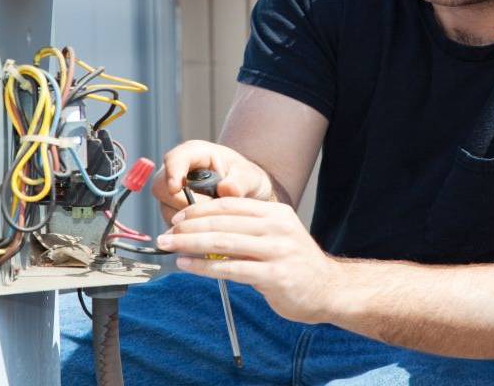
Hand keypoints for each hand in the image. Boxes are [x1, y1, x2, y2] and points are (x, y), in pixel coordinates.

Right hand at [151, 140, 275, 225]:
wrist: (245, 193)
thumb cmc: (245, 179)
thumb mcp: (249, 177)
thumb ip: (240, 182)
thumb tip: (226, 190)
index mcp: (195, 153)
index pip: (174, 159)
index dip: (172, 173)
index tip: (175, 188)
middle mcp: (178, 171)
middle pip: (162, 187)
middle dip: (183, 203)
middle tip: (209, 210)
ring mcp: (172, 193)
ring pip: (166, 209)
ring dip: (189, 218)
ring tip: (215, 216)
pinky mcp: (172, 211)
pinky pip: (173, 224)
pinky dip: (189, 228)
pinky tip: (207, 224)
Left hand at [155, 197, 342, 324]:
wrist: (328, 289)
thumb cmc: (295, 264)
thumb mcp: (275, 236)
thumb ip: (246, 231)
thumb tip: (202, 230)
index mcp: (275, 212)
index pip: (229, 205)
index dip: (199, 210)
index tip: (177, 219)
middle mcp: (277, 227)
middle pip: (222, 222)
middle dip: (188, 228)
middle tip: (165, 235)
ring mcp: (277, 250)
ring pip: (223, 242)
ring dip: (190, 245)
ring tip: (170, 248)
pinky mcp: (275, 275)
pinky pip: (231, 269)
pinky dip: (204, 267)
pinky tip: (187, 266)